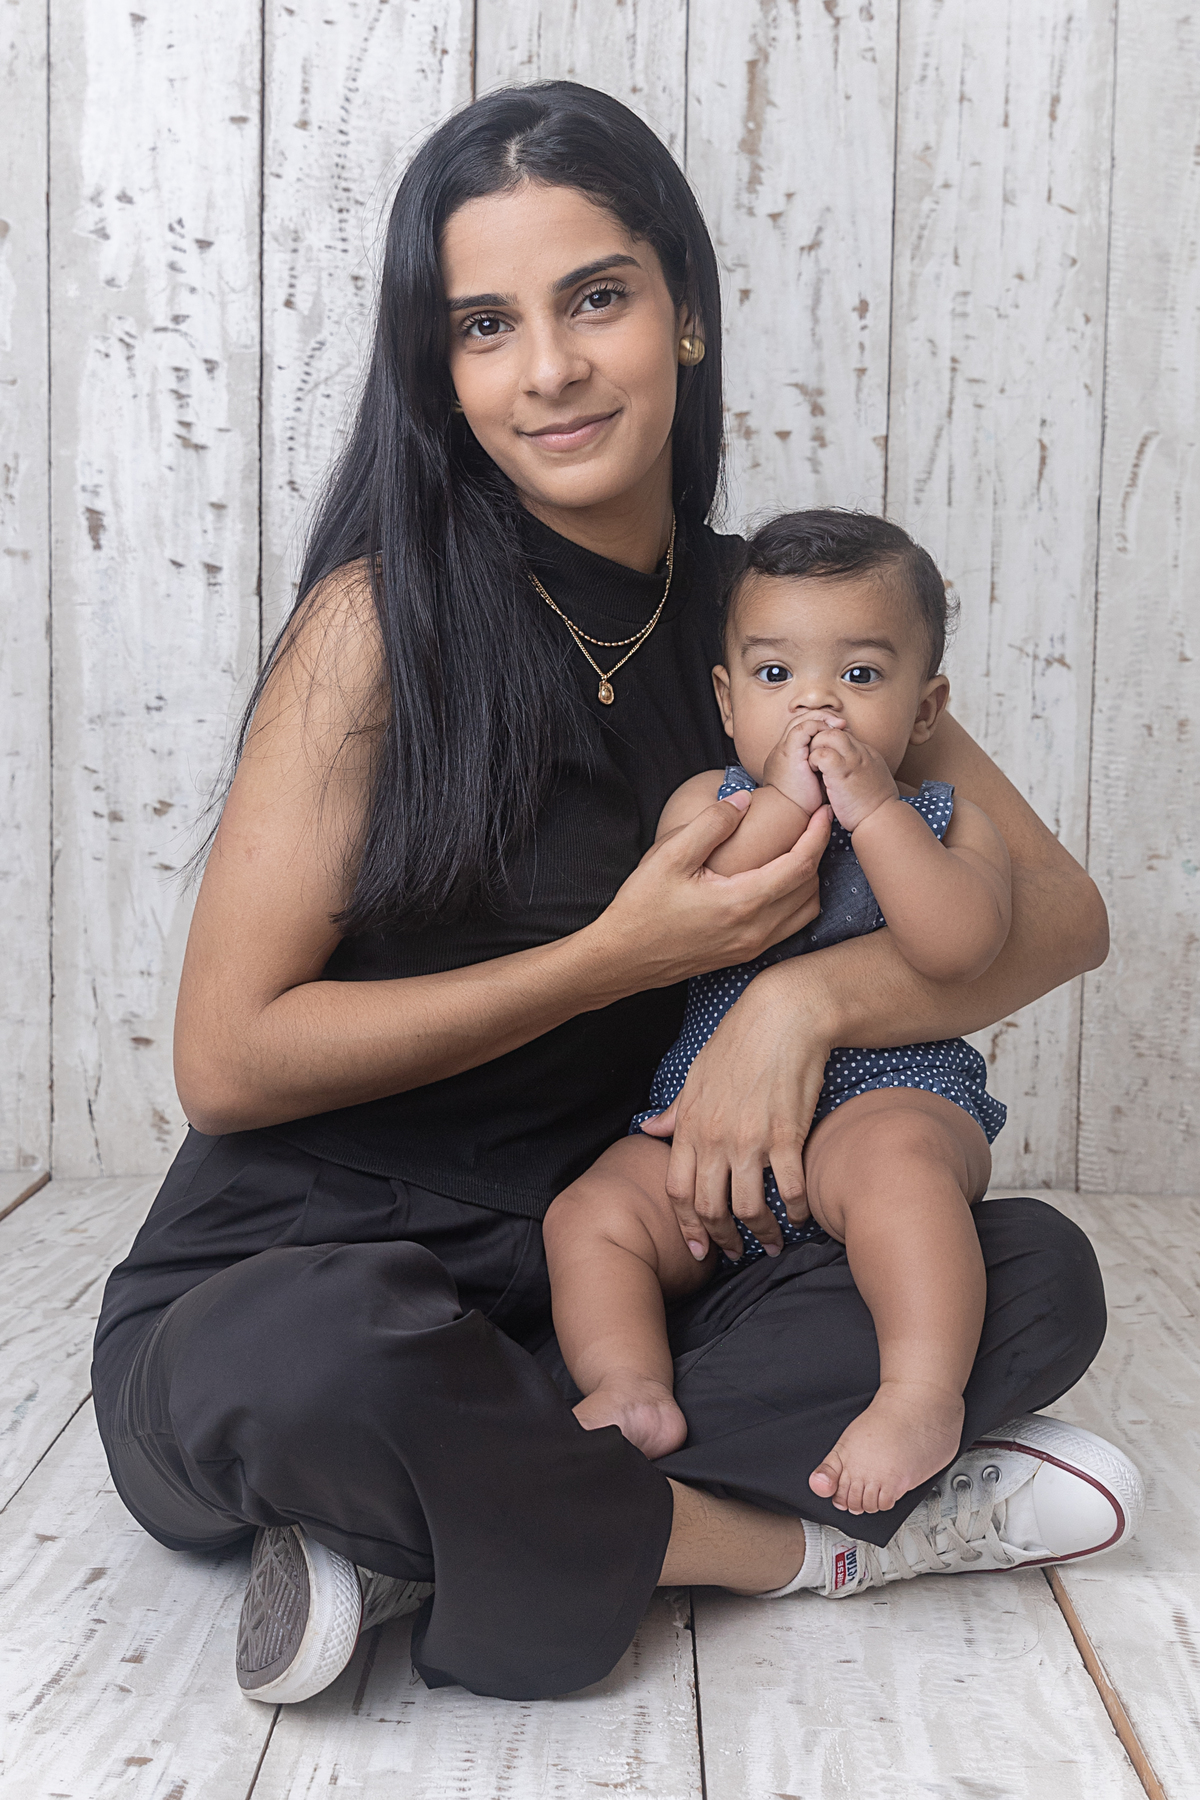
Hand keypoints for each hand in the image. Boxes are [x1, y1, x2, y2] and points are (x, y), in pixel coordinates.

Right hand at [594, 794, 831, 990]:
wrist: (622, 958)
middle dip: (818, 853)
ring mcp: (752, 946)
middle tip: (813, 825)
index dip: (817, 835)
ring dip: (810, 879)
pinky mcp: (745, 954)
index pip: (800, 865)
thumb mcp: (670, 856)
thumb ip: (711, 824)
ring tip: (799, 850)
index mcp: (742, 902)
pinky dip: (797, 900)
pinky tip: (780, 882)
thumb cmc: (642, 907)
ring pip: (806, 911)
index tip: (823, 812)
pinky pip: (789, 926)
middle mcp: (756, 929)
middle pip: (811, 887)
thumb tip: (744, 801)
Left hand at [640, 958, 833, 1258]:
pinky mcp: (787, 1136)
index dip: (686, 1227)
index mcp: (691, 1126)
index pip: (678, 1191)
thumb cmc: (738, 1042)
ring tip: (773, 1243)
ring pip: (748, 1207)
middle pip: (710, 1208)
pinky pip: (790, 1189)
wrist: (782, 1016)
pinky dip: (796, 1210)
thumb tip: (649, 1128)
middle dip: (722, 1240)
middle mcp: (716, 1139)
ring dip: (761, 1234)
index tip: (698, 1248)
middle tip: (736, 1253)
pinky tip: (802, 1216)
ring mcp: (752, 1140)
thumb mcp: (696, 1075)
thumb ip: (676, 1111)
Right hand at [762, 711, 843, 812]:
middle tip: (841, 724)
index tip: (840, 730)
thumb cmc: (801, 805)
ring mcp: (783, 749)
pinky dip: (817, 726)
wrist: (786, 815)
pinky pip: (801, 729)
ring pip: (800, 720)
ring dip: (822, 719)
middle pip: (800, 720)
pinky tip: (832, 731)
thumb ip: (819, 771)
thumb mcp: (813, 784)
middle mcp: (782, 750)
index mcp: (788, 757)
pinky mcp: (788, 753)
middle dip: (822, 718)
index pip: (802, 730)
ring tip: (839, 725)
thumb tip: (836, 769)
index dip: (820, 725)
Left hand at [808, 727, 897, 833]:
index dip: (831, 743)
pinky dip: (813, 759)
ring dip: (816, 747)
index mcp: (868, 754)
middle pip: (836, 730)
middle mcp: (861, 753)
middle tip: (814, 758)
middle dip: (820, 739)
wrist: (881, 820)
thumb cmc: (875, 807)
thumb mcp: (872, 780)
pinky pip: (821, 753)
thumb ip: (862, 770)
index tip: (824, 757)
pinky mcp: (841, 771)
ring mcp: (852, 760)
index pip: (845, 735)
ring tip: (813, 765)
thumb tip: (852, 771)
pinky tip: (814, 772)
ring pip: (828, 735)